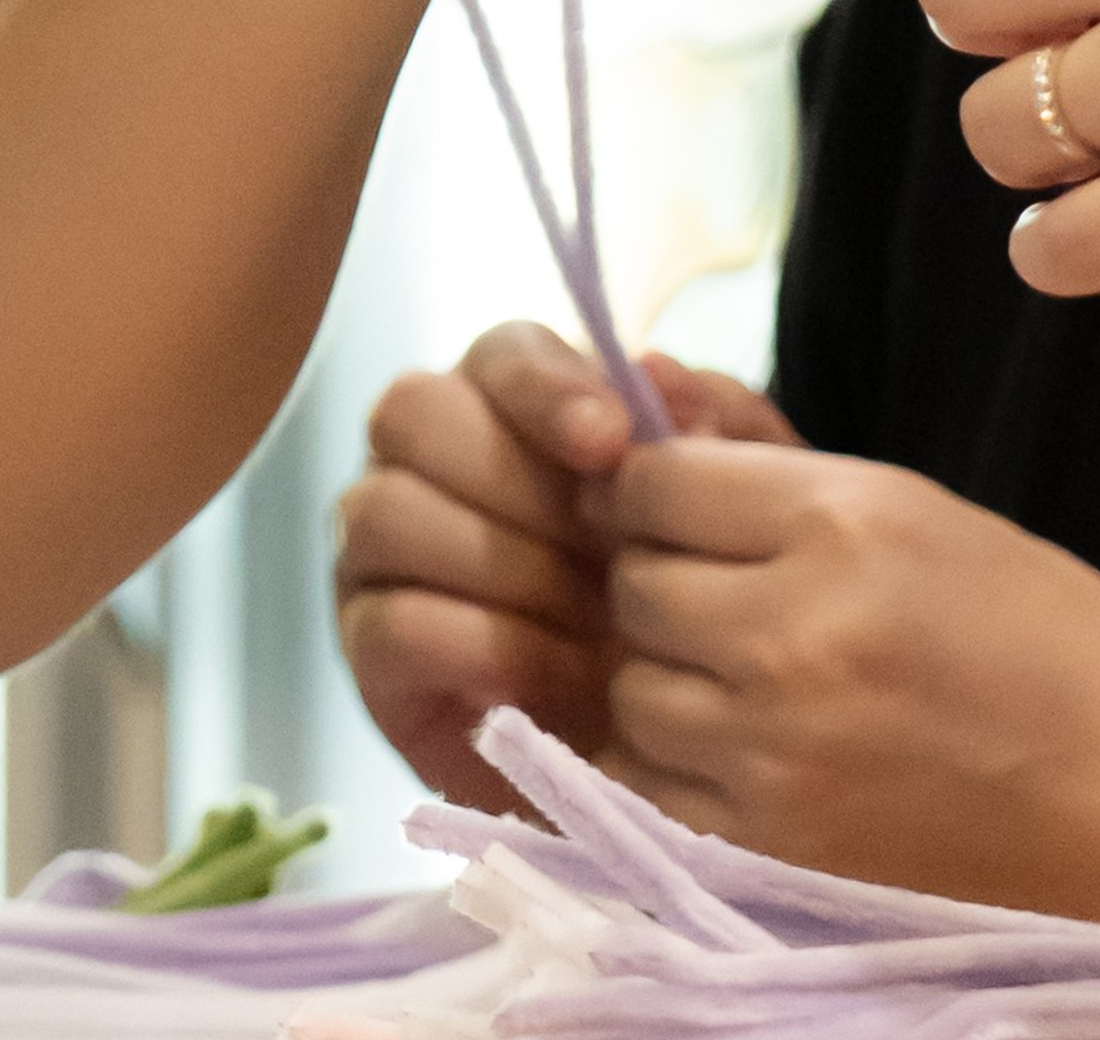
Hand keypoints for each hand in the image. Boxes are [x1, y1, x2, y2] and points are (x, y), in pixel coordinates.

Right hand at [335, 323, 794, 809]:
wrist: (658, 748)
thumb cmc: (687, 596)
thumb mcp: (730, 512)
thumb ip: (713, 430)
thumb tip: (658, 373)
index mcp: (505, 401)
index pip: (498, 351)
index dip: (547, 388)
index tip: (611, 443)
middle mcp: (423, 460)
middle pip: (413, 412)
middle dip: (512, 481)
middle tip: (601, 551)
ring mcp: (378, 553)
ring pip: (385, 511)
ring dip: (498, 566)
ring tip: (591, 624)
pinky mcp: (369, 654)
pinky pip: (390, 625)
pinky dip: (479, 647)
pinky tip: (557, 679)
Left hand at [593, 437, 1099, 925]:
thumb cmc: (1060, 646)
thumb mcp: (929, 514)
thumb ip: (783, 471)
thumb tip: (651, 403)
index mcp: (844, 523)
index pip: (654, 480)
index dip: (658, 487)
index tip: (689, 508)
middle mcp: (791, 632)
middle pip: (632, 583)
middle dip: (663, 580)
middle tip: (727, 598)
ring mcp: (773, 753)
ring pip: (633, 689)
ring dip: (669, 679)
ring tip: (745, 683)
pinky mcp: (770, 855)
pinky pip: (655, 790)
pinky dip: (678, 771)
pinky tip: (745, 759)